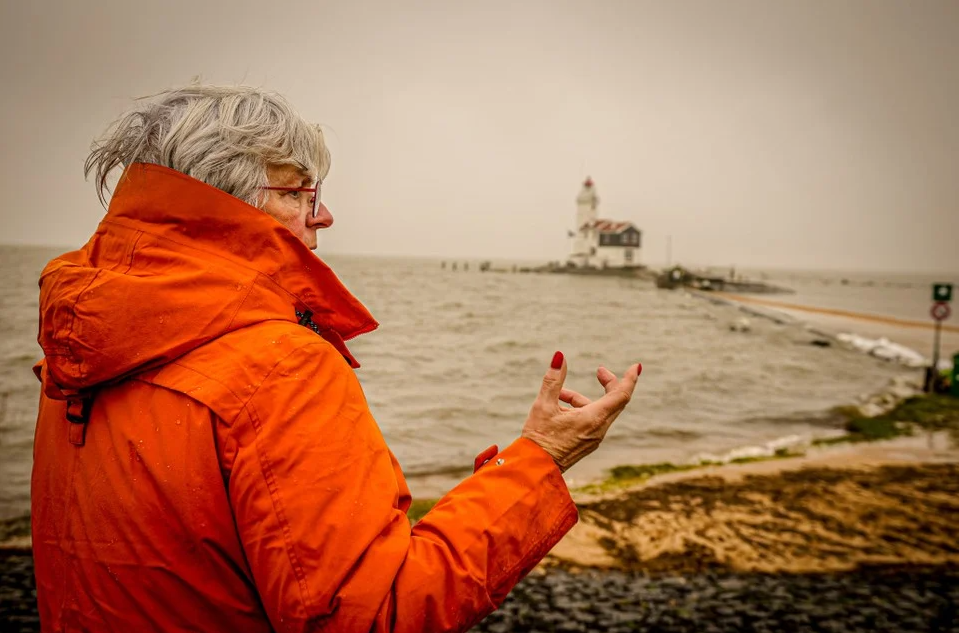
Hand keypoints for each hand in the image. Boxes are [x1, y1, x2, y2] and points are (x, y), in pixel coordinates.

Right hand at [521, 352, 641, 472]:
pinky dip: (581, 409)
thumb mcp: (543, 405)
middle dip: (609, 384)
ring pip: (600, 411)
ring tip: (560, 395)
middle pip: (615, 402)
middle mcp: (599, 429)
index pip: (621, 395)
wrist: (535, 469)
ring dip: (584, 398)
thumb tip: (559, 356)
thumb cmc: (539, 438)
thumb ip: (554, 379)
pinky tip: (561, 409)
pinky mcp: (587, 443)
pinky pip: (592, 421)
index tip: (636, 366)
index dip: (630, 378)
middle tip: (599, 371)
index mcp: (593, 418)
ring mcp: (594, 438)